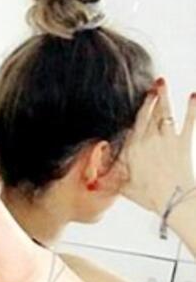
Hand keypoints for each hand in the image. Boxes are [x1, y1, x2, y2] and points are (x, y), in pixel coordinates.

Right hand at [120, 79, 195, 213]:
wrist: (173, 199)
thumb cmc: (148, 195)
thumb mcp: (123, 186)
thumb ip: (110, 174)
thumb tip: (94, 171)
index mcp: (134, 148)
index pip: (134, 123)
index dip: (137, 108)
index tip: (136, 98)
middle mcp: (150, 139)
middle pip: (150, 113)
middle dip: (151, 97)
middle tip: (151, 84)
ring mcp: (168, 139)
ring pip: (166, 112)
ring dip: (165, 96)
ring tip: (162, 82)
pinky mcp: (184, 143)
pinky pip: (189, 121)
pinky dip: (192, 107)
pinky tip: (192, 95)